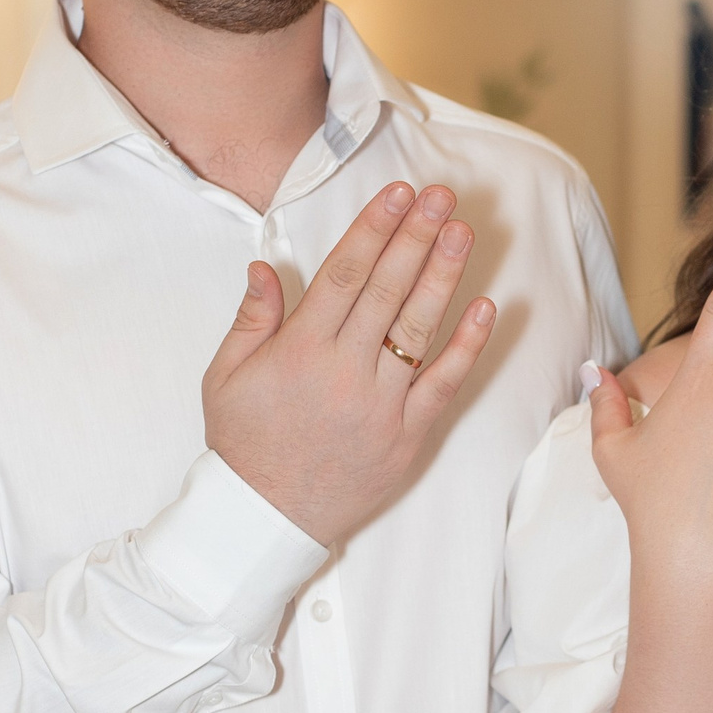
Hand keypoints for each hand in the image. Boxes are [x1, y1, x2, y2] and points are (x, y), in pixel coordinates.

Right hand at [202, 182, 494, 546]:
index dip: (375, 229)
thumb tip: (264, 265)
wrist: (267, 517)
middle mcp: (345, 370)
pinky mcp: (408, 434)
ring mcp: (381, 403)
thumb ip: (251, 318)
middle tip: (441, 196)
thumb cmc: (245, 443)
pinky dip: (467, 346)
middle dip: (416, 237)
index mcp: (300, 349)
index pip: (345, 275)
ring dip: (444, 276)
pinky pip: (444, 384)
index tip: (398, 195)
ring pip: (418, 328)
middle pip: (388, 289)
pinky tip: (486, 308)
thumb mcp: (226, 376)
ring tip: (462, 232)